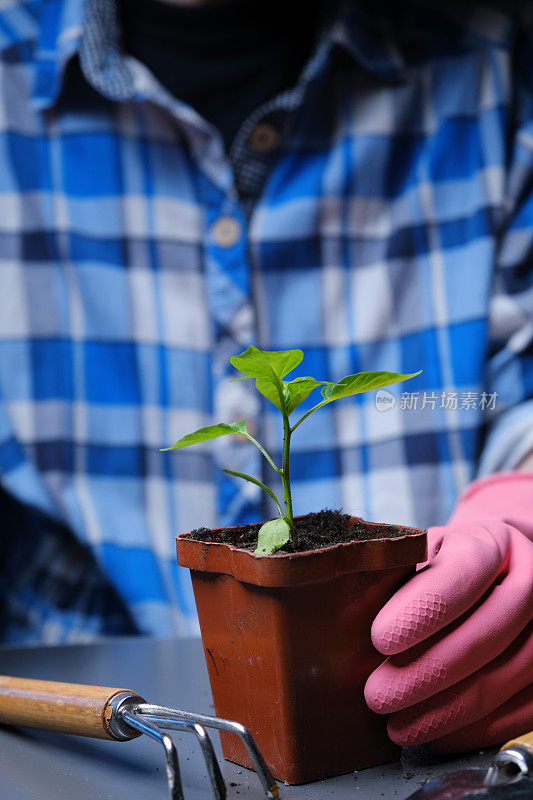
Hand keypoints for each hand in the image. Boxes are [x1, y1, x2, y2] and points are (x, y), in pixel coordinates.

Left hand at [364, 473, 532, 751]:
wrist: (500, 572)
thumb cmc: (446, 565)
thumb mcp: (420, 552)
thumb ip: (396, 571)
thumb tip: (348, 605)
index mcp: (491, 543)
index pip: (464, 572)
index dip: (422, 610)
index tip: (380, 638)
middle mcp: (530, 580)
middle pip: (486, 634)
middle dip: (425, 673)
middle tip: (376, 695)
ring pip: (503, 678)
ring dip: (445, 710)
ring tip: (398, 724)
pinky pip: (520, 710)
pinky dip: (473, 729)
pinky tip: (436, 734)